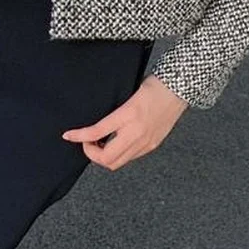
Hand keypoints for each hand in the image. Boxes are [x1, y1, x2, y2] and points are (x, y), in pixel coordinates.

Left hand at [61, 73, 189, 170]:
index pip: (97, 131)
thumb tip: (97, 124)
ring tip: (100, 144)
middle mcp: (137, 132)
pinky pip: (130, 158)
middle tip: (86, 142)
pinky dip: (118, 154)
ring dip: (104, 156)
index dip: (79, 136)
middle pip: (106, 158)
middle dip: (91, 153)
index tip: (68, 135)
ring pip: (117, 162)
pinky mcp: (152, 145)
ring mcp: (146, 142)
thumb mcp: (130, 93)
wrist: (180, 89)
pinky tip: (116, 142)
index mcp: (129, 114)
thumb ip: (116, 112)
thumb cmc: (156, 85)